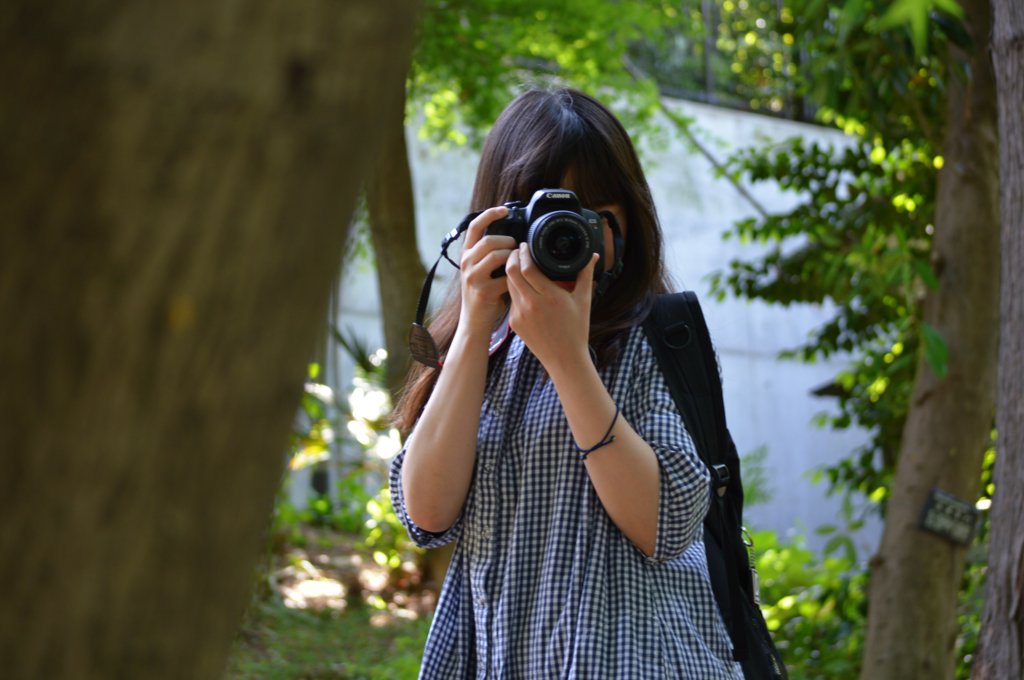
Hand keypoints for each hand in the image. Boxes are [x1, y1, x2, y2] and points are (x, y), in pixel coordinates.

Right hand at [457, 207, 517, 335]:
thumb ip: (490, 253)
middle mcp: (466, 263)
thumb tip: (513, 236)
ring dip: (512, 257)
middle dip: (507, 241)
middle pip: (488, 240)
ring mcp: (472, 277)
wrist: (475, 320)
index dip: (489, 214)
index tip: (504, 209)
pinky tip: (517, 280)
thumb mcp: (481, 268)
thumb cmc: (484, 292)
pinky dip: (514, 277)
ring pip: (496, 255)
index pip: (474, 226)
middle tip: (516, 249)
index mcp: (467, 254)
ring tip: (517, 263)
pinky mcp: (482, 291)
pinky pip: (504, 277)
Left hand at [505, 243, 598, 370]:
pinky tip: (521, 286)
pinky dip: (514, 289)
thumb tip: (594, 256)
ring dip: (511, 272)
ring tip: (519, 265)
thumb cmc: (576, 330)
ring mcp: (520, 315)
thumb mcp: (584, 300)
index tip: (525, 245)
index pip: (527, 268)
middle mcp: (532, 305)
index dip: (523, 253)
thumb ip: (586, 274)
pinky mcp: (514, 323)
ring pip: (508, 285)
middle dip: (512, 257)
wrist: (564, 359)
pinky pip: (511, 299)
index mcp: (550, 297)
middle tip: (518, 250)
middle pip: (511, 273)